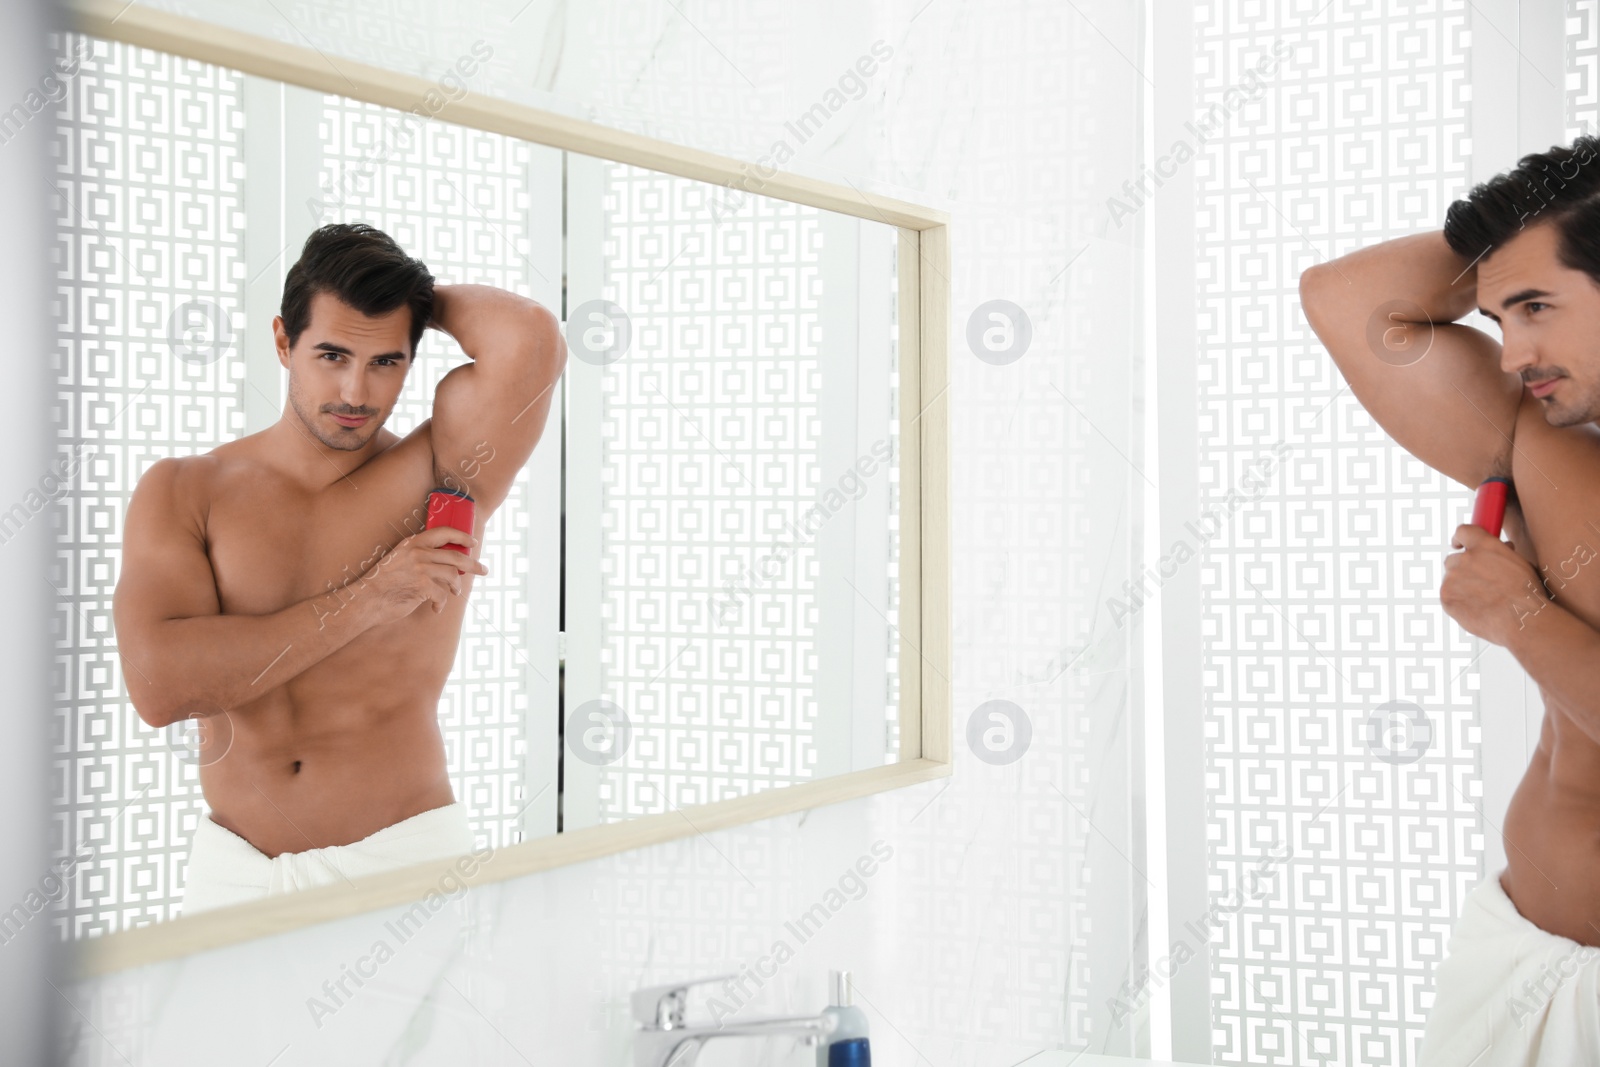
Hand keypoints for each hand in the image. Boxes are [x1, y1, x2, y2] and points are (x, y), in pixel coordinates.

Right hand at [360, 524, 488, 622]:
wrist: (366, 599)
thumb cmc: (384, 583)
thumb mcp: (401, 560)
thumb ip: (421, 557)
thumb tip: (448, 565)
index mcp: (413, 543)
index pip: (443, 532)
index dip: (462, 536)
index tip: (472, 542)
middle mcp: (418, 552)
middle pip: (455, 556)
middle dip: (473, 564)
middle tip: (483, 570)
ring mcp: (420, 568)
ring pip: (453, 575)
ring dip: (456, 587)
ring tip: (453, 593)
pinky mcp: (422, 585)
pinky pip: (443, 594)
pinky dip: (441, 604)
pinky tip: (435, 608)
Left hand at [1440, 523, 1547, 644]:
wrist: (1521, 618)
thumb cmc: (1526, 593)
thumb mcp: (1520, 563)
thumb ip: (1503, 553)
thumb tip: (1502, 547)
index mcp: (1485, 546)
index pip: (1463, 532)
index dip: (1461, 539)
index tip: (1459, 544)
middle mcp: (1465, 559)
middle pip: (1454, 559)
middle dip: (1463, 569)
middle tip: (1478, 582)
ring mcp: (1452, 578)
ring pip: (1451, 579)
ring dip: (1461, 586)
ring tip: (1482, 599)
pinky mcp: (1446, 597)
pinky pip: (1448, 596)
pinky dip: (1458, 601)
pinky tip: (1475, 608)